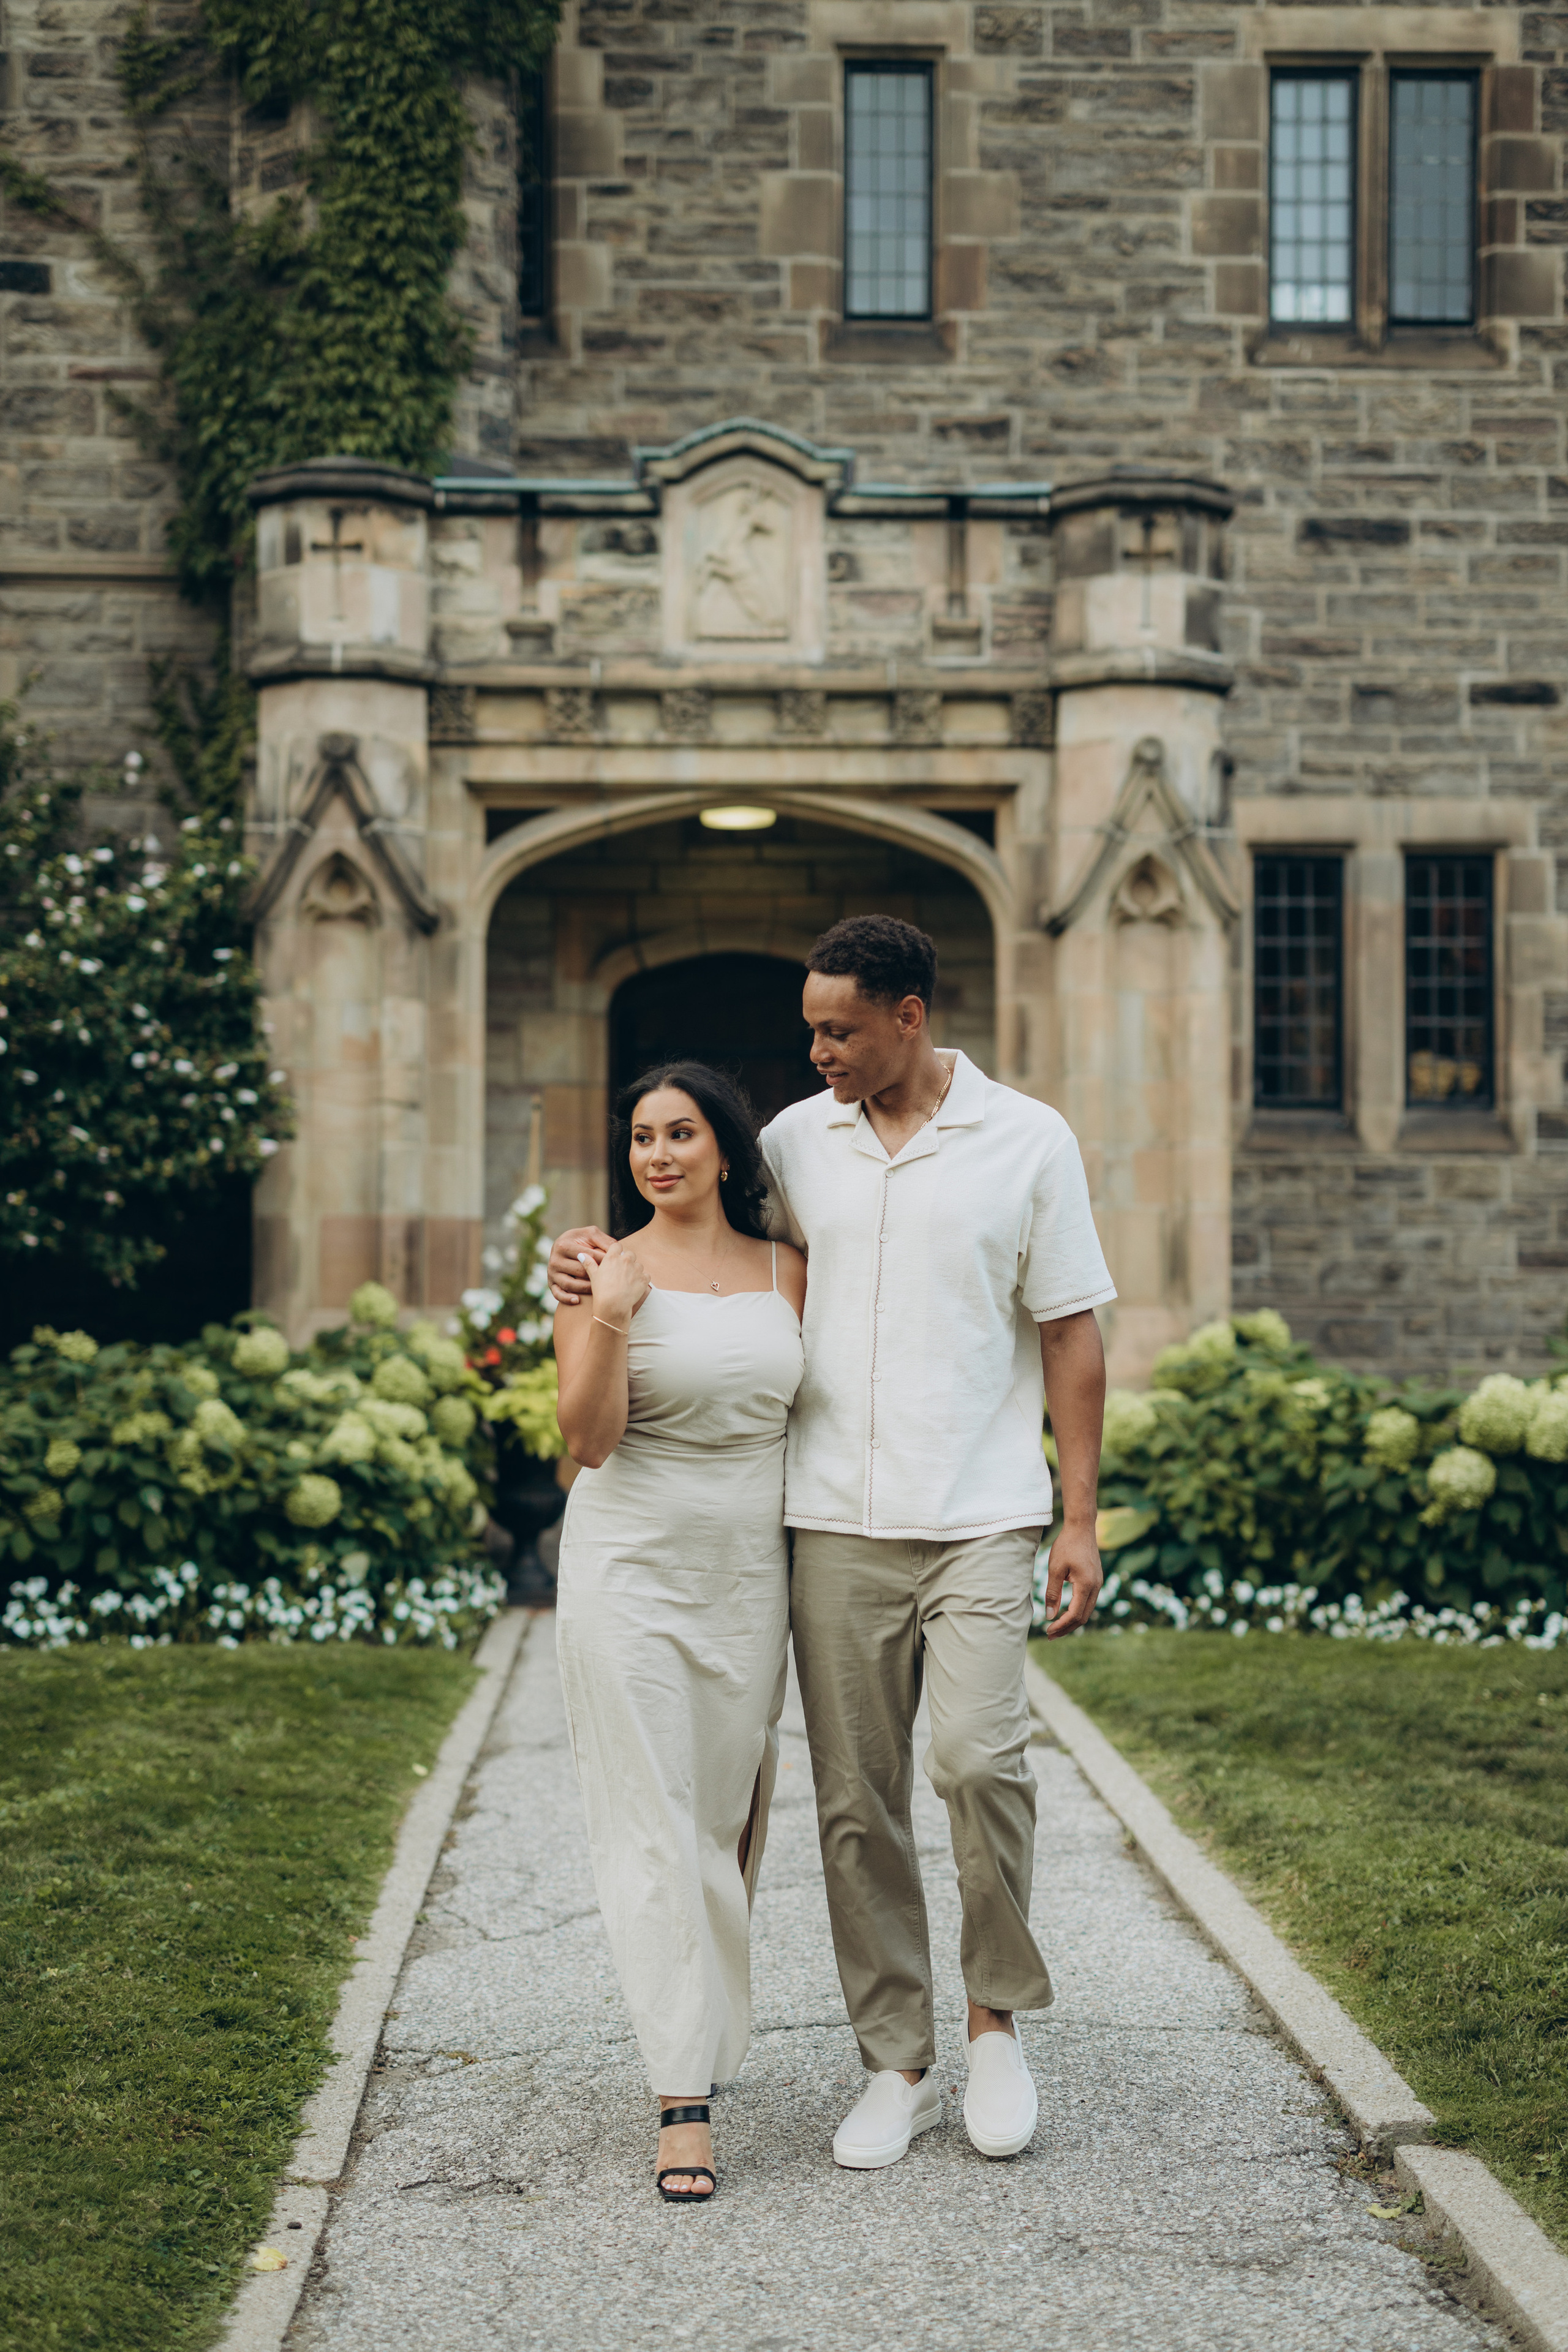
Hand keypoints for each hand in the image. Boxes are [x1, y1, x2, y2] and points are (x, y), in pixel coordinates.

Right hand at [549, 1224, 611, 1305]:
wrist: (564, 1245)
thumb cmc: (582, 1240)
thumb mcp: (591, 1234)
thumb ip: (604, 1240)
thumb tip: (620, 1251)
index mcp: (564, 1245)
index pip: (588, 1256)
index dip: (604, 1261)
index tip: (618, 1266)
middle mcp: (554, 1259)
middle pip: (579, 1271)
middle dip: (597, 1275)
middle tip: (612, 1280)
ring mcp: (551, 1272)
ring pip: (570, 1284)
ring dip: (585, 1288)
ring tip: (599, 1289)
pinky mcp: (551, 1283)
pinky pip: (558, 1294)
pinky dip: (567, 1298)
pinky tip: (577, 1300)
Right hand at [584, 1239, 649, 1330]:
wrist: (613, 1305)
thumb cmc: (601, 1291)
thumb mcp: (593, 1275)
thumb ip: (589, 1263)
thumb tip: (582, 1254)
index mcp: (613, 1257)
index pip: (617, 1246)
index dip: (616, 1251)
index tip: (615, 1258)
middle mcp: (626, 1260)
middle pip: (630, 1254)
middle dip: (627, 1260)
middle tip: (621, 1271)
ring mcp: (636, 1269)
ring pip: (638, 1265)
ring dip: (635, 1270)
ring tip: (627, 1281)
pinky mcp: (644, 1279)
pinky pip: (646, 1275)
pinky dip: (642, 1279)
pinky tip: (635, 1286)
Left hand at [1041, 1521, 1101, 1639]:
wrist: (1081, 1528)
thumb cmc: (1066, 1546)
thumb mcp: (1054, 1569)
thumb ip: (1052, 1593)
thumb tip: (1049, 1616)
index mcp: (1086, 1585)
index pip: (1075, 1614)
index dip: (1061, 1625)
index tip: (1047, 1630)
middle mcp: (1096, 1587)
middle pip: (1083, 1617)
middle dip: (1067, 1628)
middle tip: (1050, 1635)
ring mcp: (1098, 1584)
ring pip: (1087, 1611)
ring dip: (1072, 1621)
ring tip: (1056, 1627)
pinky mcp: (1096, 1580)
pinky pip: (1088, 1602)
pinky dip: (1077, 1611)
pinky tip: (1065, 1613)